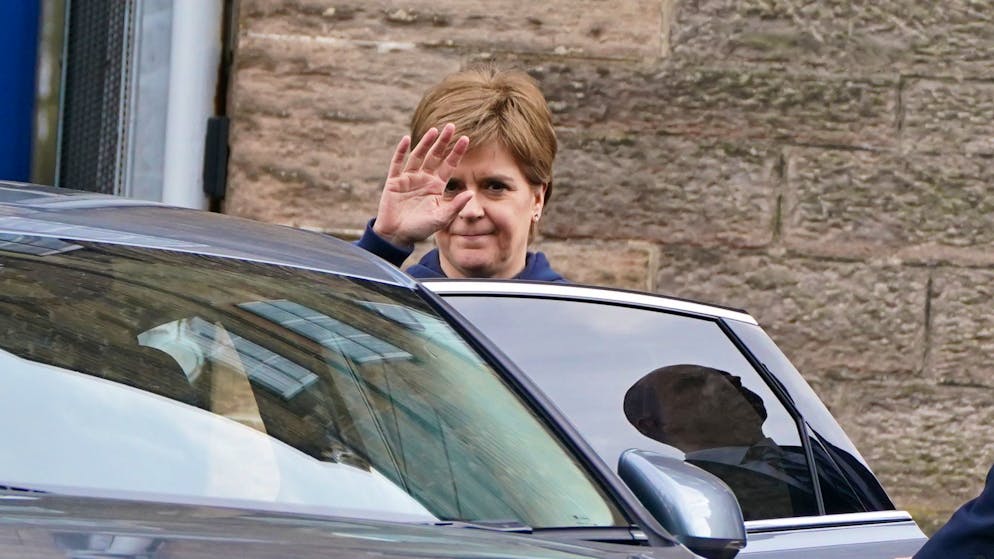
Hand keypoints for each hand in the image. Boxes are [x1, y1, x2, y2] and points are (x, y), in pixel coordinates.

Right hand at [373, 123, 471, 246]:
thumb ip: (455, 205)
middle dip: (443, 142)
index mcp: (436, 186)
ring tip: (434, 131)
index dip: (456, 152)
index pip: (449, 165)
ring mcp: (408, 178)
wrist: (397, 235)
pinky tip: (407, 139)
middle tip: (451, 126)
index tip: (465, 138)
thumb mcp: (441, 218)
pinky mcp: (394, 181)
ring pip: (418, 156)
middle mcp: (424, 179)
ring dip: (425, 143)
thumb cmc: (421, 228)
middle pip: (435, 156)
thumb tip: (471, 193)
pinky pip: (397, 163)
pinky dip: (401, 151)